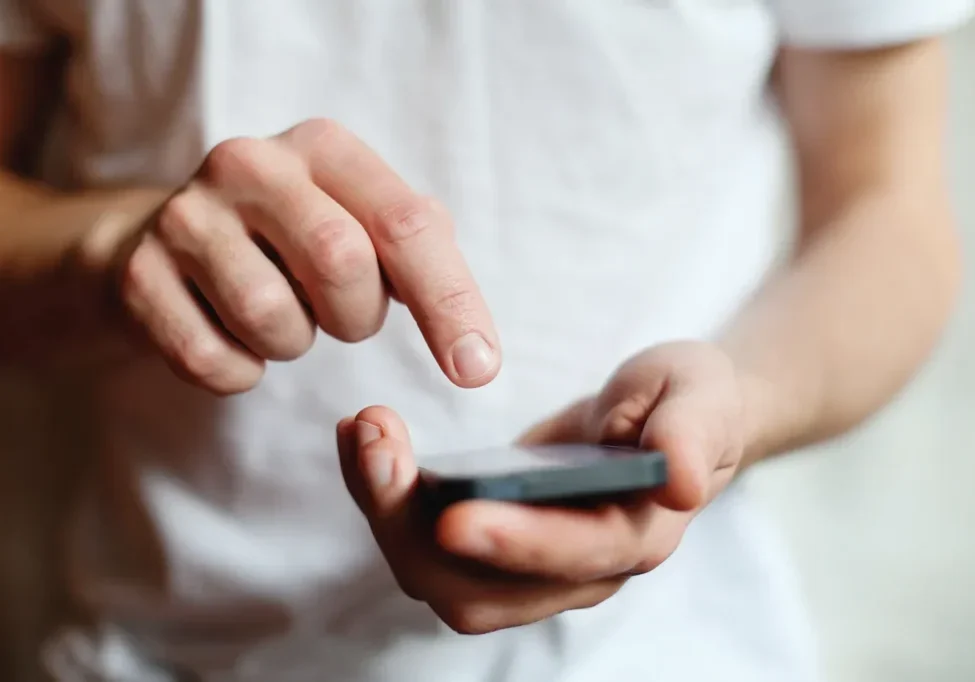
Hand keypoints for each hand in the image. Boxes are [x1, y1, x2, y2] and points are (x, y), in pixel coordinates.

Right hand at [115, 119, 499, 393]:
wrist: (165, 240)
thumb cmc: (290, 237)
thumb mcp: (360, 219)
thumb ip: (420, 252)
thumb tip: (469, 341)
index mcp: (324, 147)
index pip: (406, 223)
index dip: (450, 302)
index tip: (478, 369)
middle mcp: (250, 164)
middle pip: (341, 262)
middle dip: (356, 317)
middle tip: (339, 315)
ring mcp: (186, 216)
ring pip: (273, 319)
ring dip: (293, 343)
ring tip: (277, 313)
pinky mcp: (139, 275)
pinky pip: (214, 362)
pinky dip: (241, 371)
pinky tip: (231, 334)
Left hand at [337, 341, 747, 634]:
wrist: (663, 416)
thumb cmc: (684, 402)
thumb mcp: (699, 395)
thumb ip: (691, 432)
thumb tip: (680, 480)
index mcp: (634, 535)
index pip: (573, 556)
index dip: (515, 542)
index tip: (454, 512)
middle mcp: (575, 570)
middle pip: (477, 591)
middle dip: (412, 528)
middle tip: (375, 444)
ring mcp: (528, 564)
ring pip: (437, 576)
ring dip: (385, 512)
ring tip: (362, 430)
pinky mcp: (491, 541)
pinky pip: (423, 543)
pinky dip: (384, 497)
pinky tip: (364, 438)